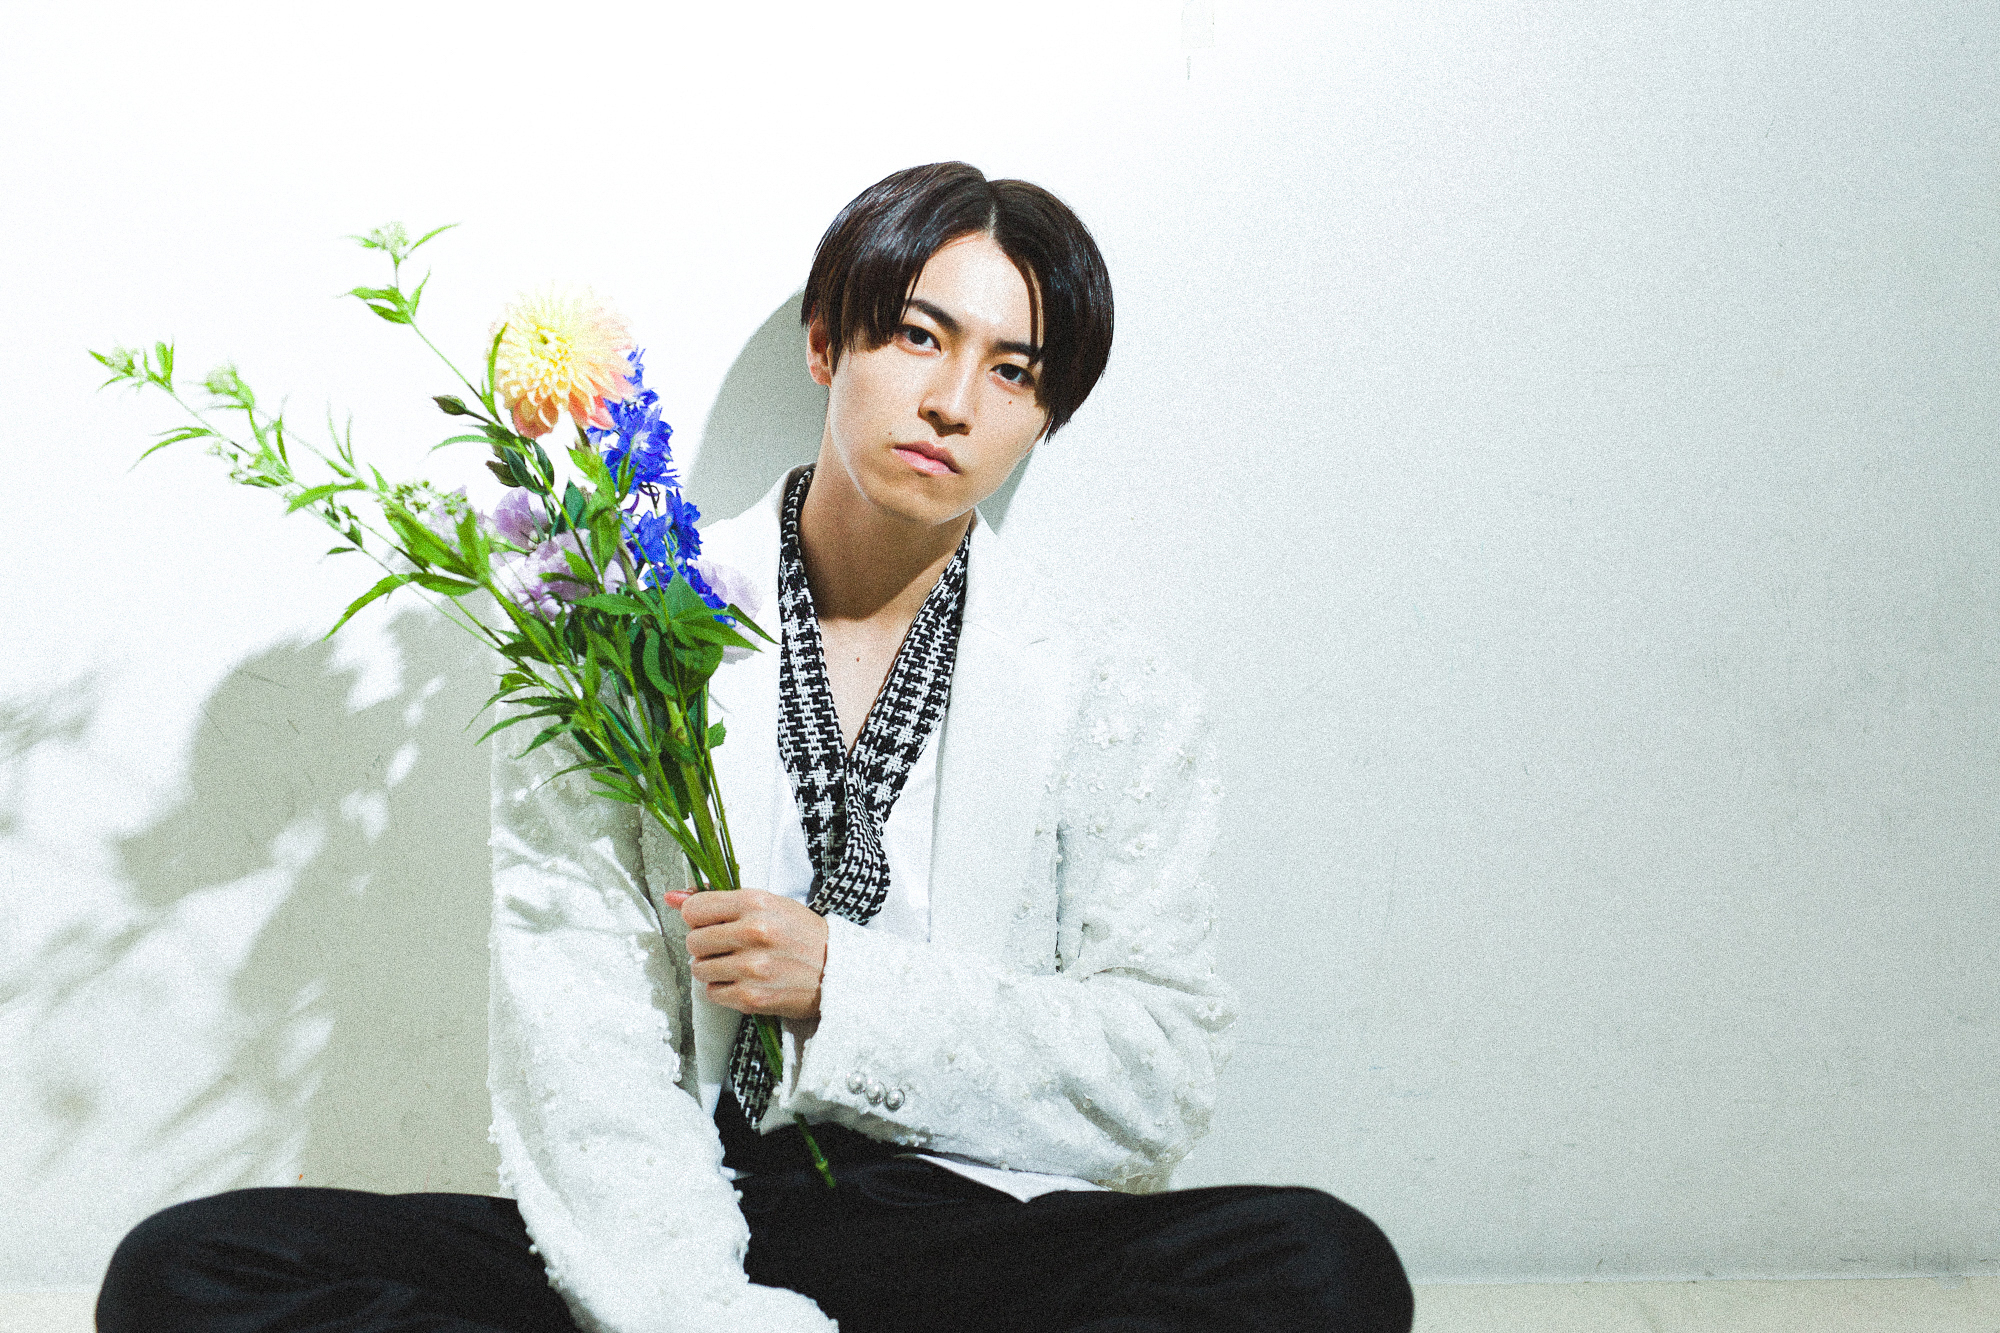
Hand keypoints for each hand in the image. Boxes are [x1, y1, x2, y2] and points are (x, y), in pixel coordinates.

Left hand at [669, 888, 828, 1020]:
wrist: (838, 971)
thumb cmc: (801, 934)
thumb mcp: (766, 905)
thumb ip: (718, 900)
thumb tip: (671, 896)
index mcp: (756, 902)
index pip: (695, 909)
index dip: (699, 917)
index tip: (713, 923)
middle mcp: (753, 932)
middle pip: (693, 941)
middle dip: (706, 945)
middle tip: (730, 946)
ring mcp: (752, 967)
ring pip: (699, 969)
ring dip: (713, 969)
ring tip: (738, 965)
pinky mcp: (752, 997)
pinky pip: (712, 993)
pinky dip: (723, 990)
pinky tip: (744, 982)